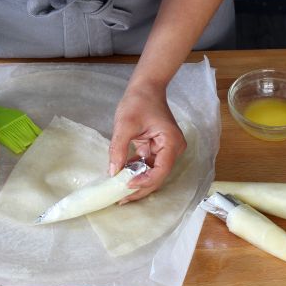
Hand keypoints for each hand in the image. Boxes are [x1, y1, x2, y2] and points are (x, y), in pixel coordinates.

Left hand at [109, 84, 186, 202]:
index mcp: (171, 143)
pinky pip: (148, 166)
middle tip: (120, 199)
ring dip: (137, 182)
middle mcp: (173, 149)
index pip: (160, 171)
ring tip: (119, 192)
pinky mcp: (157, 149)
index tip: (126, 186)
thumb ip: (118, 149)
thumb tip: (112, 172)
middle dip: (140, 188)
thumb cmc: (138, 101)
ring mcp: (166, 150)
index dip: (144, 182)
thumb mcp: (124, 124)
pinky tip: (122, 178)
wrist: (146, 87)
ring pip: (152, 174)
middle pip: (158, 176)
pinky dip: (136, 172)